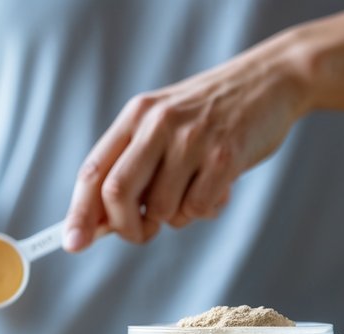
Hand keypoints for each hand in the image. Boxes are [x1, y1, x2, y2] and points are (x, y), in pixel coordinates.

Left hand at [63, 41, 309, 249]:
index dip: (78, 213)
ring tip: (192, 193)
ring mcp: (192, 139)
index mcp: (136, 116)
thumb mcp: (162, 124)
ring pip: (160, 210)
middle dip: (125, 228)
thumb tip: (98, 221)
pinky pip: (197, 209)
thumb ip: (131, 165)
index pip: (93, 172)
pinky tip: (217, 189)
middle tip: (142, 231)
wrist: (271, 79)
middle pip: (117, 194)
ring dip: (173, 218)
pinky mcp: (225, 156)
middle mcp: (159, 124)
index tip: (72, 243)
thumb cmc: (211, 113)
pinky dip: (203, 212)